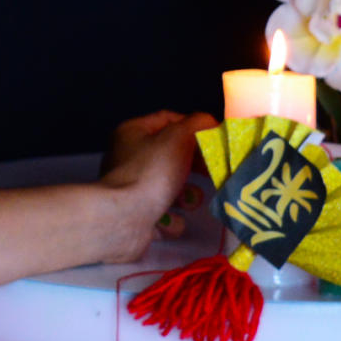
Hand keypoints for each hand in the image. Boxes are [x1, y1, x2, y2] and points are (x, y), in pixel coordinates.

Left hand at [95, 109, 215, 263]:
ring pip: (170, 187)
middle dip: (193, 166)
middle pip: (171, 156)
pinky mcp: (136, 216)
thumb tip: (209, 121)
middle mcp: (128, 158)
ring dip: (185, 196)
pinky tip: (169, 220)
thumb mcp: (177, 138)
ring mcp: (131, 189)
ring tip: (188, 201)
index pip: (168, 120)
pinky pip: (163, 214)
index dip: (193, 127)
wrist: (125, 218)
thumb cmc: (151, 172)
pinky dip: (171, 219)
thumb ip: (196, 124)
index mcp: (132, 133)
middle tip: (211, 172)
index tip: (215, 140)